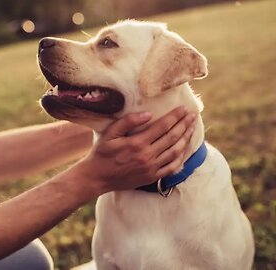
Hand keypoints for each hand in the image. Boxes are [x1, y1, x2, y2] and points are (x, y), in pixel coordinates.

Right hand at [75, 106, 195, 193]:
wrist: (97, 177)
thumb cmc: (101, 153)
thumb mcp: (109, 134)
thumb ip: (127, 122)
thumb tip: (148, 114)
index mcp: (137, 143)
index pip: (162, 126)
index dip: (175, 116)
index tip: (184, 109)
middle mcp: (147, 155)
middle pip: (172, 137)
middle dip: (184, 125)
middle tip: (193, 115)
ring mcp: (151, 168)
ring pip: (175, 151)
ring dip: (185, 139)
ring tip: (191, 128)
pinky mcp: (151, 177)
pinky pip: (171, 167)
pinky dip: (181, 157)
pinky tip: (184, 149)